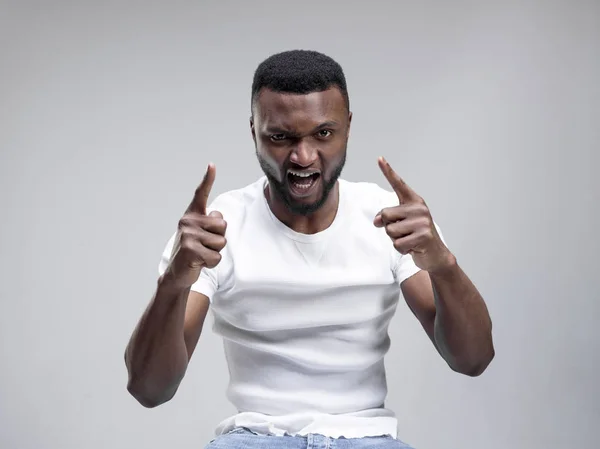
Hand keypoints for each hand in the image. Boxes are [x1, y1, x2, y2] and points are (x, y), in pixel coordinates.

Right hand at [165, 163, 227, 288]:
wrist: (177, 273)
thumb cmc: (194, 251)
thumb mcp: (202, 234)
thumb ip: (211, 224)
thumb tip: (219, 217)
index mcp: (191, 215)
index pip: (200, 194)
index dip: (207, 179)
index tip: (212, 165)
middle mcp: (187, 221)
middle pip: (223, 225)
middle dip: (219, 239)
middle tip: (205, 246)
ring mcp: (187, 235)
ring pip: (221, 242)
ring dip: (215, 252)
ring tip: (201, 254)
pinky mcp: (190, 250)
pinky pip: (216, 256)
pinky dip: (212, 263)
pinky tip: (199, 263)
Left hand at [374, 157, 454, 272]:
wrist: (435, 254)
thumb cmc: (415, 236)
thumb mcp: (399, 224)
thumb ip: (386, 218)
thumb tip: (377, 221)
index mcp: (414, 201)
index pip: (398, 184)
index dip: (388, 171)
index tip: (379, 158)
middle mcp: (419, 208)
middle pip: (385, 215)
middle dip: (388, 227)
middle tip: (404, 233)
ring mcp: (423, 221)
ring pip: (390, 231)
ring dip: (395, 240)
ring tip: (409, 239)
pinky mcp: (424, 236)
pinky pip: (397, 244)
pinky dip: (401, 249)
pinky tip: (413, 247)